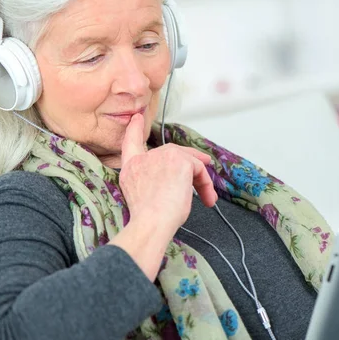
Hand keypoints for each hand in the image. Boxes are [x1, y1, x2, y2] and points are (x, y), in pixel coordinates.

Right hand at [119, 113, 216, 235]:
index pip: (130, 142)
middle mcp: (144, 158)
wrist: (151, 222)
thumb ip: (150, 182)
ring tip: (207, 196)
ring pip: (187, 161)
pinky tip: (207, 199)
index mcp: (131, 167)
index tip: (137, 117)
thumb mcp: (141, 196)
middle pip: (171, 152)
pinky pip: (199, 169)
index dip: (133, 129)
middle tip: (204, 166)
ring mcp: (162, 156)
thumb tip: (170, 182)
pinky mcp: (180, 160)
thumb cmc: (148, 218)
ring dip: (200, 179)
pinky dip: (206, 184)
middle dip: (189, 159)